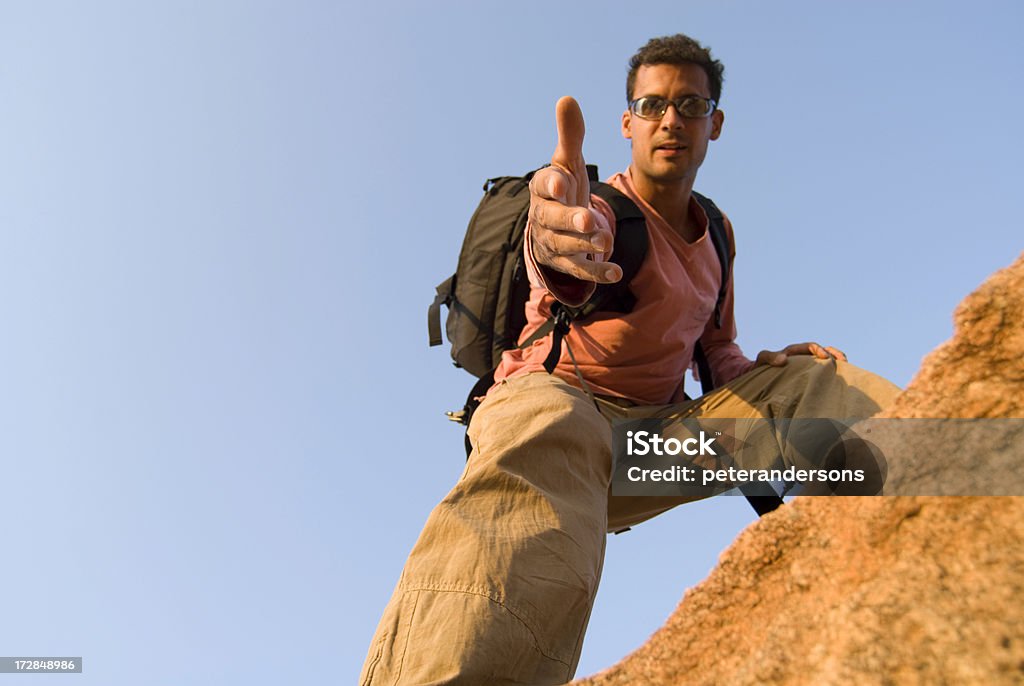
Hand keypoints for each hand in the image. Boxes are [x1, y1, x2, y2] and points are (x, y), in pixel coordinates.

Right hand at [527, 96, 621, 283]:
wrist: (555, 228)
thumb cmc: (563, 190)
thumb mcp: (567, 163)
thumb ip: (570, 136)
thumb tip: (567, 99)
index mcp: (542, 189)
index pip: (542, 185)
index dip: (552, 184)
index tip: (563, 182)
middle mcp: (543, 217)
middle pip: (552, 220)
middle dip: (569, 220)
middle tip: (588, 220)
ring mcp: (553, 243)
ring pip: (564, 246)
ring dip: (584, 245)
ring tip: (606, 240)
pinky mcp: (565, 264)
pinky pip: (580, 271)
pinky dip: (597, 273)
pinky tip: (617, 272)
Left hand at [754, 342, 847, 367]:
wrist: (757, 375)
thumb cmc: (760, 366)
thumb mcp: (762, 359)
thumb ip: (770, 357)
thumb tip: (783, 360)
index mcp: (794, 351)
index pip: (809, 346)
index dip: (818, 349)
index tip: (824, 356)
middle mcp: (802, 356)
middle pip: (823, 351)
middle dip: (834, 354)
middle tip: (844, 360)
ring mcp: (806, 366)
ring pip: (825, 362)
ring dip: (836, 363)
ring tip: (846, 370)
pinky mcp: (807, 375)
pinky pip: (821, 373)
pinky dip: (830, 375)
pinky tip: (837, 384)